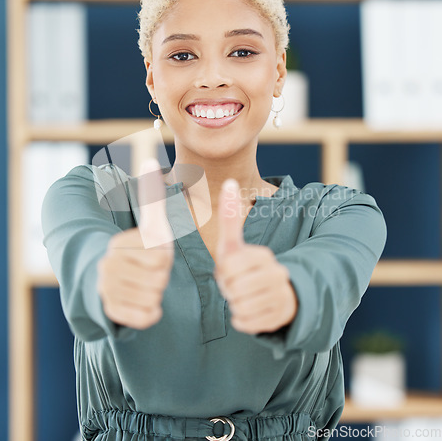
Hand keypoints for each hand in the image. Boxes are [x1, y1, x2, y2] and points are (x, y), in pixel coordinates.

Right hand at [97, 158, 173, 329]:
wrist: (113, 281)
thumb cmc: (140, 250)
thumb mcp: (150, 225)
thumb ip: (151, 195)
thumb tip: (149, 160)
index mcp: (118, 244)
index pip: (162, 257)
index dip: (164, 258)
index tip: (152, 254)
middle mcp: (106, 267)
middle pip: (159, 278)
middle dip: (161, 277)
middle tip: (148, 272)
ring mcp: (105, 291)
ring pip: (153, 298)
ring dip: (155, 294)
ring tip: (144, 285)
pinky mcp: (110, 313)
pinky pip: (146, 317)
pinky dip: (150, 313)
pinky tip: (142, 303)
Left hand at [214, 179, 297, 333]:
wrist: (272, 295)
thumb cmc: (245, 268)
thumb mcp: (234, 245)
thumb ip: (230, 216)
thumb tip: (229, 182)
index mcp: (264, 255)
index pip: (229, 267)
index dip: (225, 272)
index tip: (233, 271)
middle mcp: (277, 274)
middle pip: (234, 289)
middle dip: (229, 290)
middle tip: (237, 286)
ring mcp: (281, 297)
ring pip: (240, 307)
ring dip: (236, 305)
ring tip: (245, 297)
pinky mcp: (279, 318)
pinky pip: (246, 323)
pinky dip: (242, 320)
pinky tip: (250, 311)